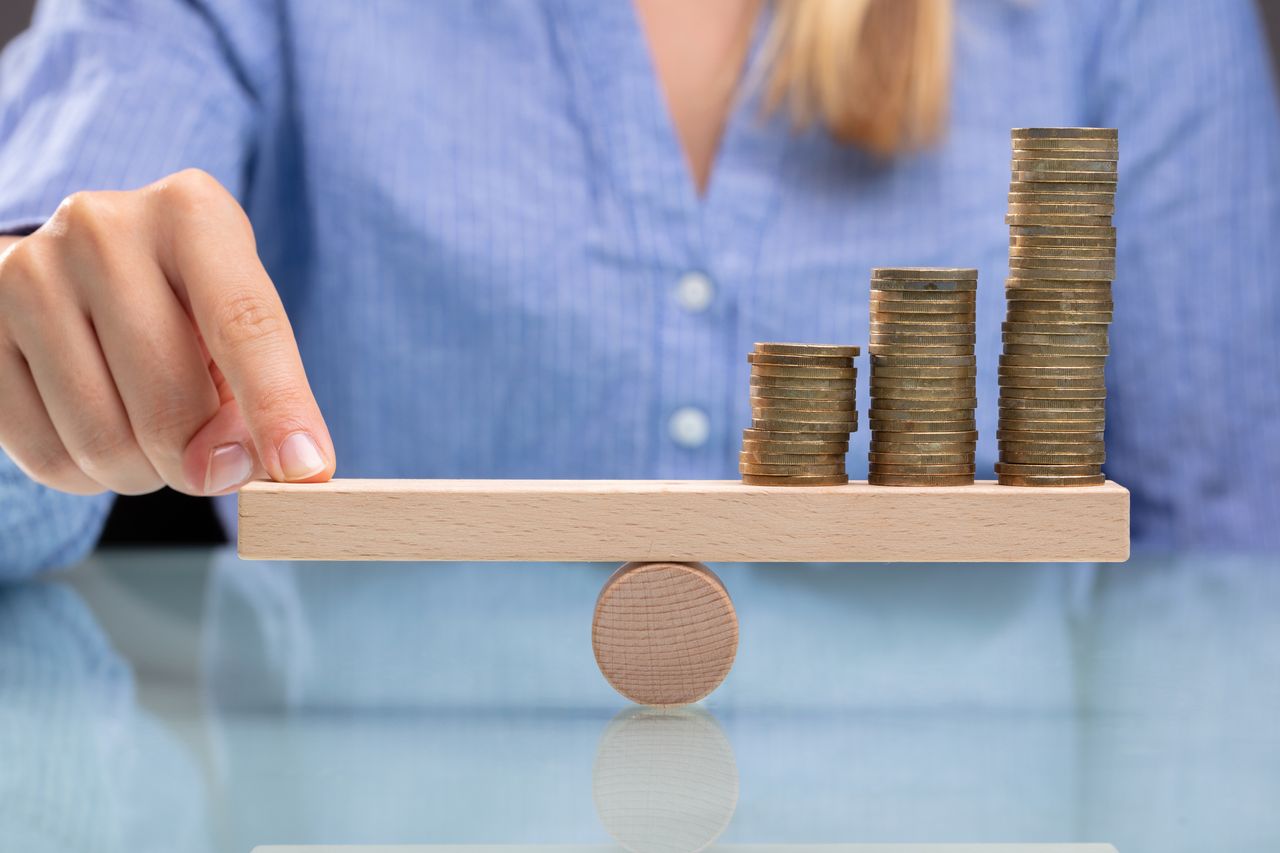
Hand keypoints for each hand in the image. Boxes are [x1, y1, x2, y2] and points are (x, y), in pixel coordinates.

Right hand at [0, 169, 334, 495]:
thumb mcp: (236, 324)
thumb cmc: (185, 305)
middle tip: (212, 463)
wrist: (78, 269)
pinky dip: (88, 476)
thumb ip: (257, 396)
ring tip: (151, 433)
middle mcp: (102, 229)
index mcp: (191, 213)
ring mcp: (26, 276)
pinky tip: (99, 429)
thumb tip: (243, 469)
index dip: (278, 407)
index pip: (245, 324)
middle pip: (170, 402)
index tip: (303, 470)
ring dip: (145, 473)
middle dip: (203, 462)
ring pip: (104, 443)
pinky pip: (47, 457)